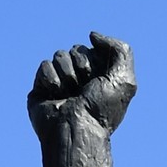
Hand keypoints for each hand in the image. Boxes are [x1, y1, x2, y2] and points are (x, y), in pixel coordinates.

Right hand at [29, 32, 135, 166]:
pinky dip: (51, 79)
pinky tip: (55, 96)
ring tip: (69, 94)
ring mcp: (60, 83)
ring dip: (67, 74)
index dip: (94, 62)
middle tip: (83, 90)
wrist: (75, 131)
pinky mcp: (42, 88)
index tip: (97, 82)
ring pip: (59, 55)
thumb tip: (92, 35)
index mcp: (98, 77)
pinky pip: (44, 66)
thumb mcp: (125, 79)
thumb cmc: (101, 111)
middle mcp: (80, 80)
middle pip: (75, 49)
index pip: (91, 48)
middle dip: (80, 66)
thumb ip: (120, 49)